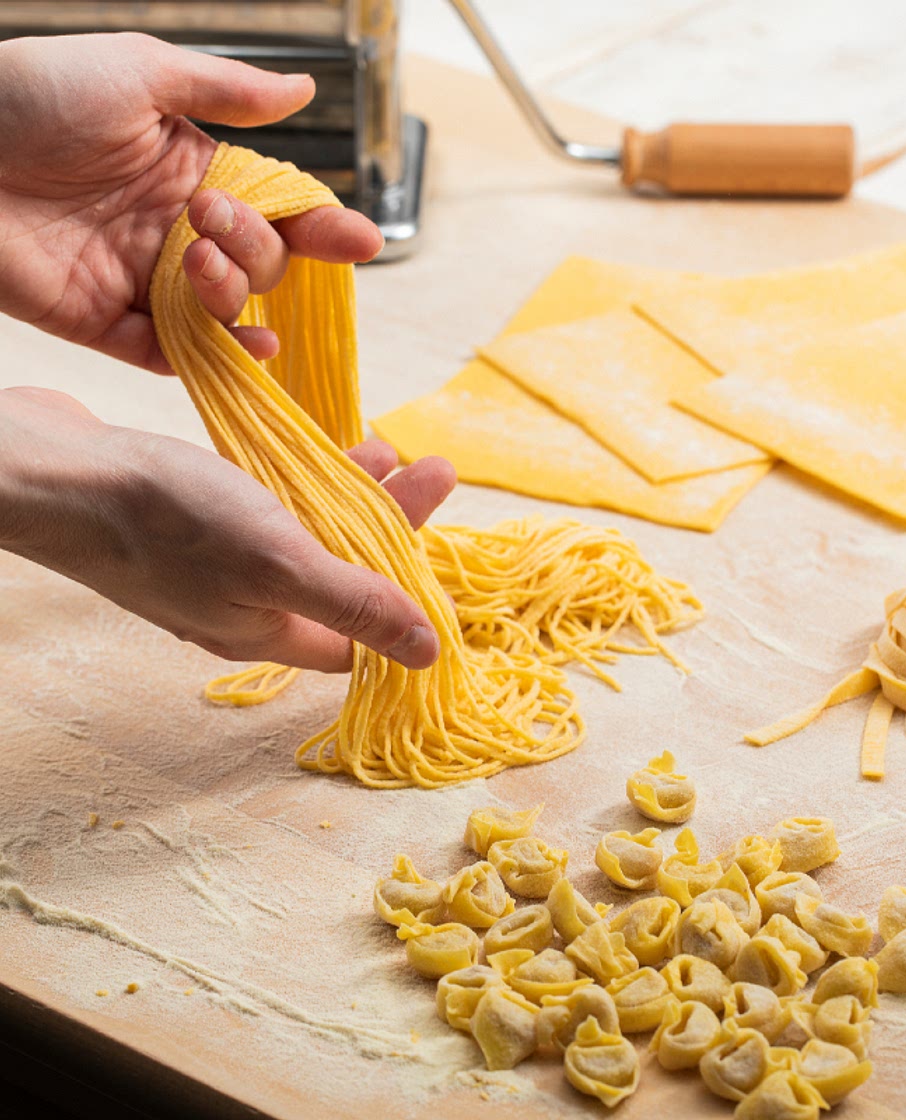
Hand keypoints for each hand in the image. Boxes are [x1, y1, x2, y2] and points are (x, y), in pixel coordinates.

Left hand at [0, 32, 381, 372]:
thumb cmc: (30, 95)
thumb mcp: (137, 72)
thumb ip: (225, 91)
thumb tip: (306, 87)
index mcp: (192, 174)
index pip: (278, 211)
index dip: (322, 228)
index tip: (359, 240)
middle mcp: (177, 233)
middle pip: (261, 265)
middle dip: (254, 247)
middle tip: (207, 214)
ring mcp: (147, 282)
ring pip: (228, 311)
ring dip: (233, 293)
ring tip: (197, 260)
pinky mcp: (111, 325)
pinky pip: (179, 354)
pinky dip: (220, 357)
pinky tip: (252, 346)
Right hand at [0, 387, 455, 670]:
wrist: (51, 470)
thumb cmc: (162, 519)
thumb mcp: (278, 562)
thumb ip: (354, 604)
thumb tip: (425, 655)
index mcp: (267, 630)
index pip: (358, 639)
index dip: (406, 608)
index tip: (447, 561)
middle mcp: (245, 604)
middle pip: (342, 575)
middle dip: (395, 527)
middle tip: (437, 473)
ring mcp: (217, 560)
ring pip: (308, 534)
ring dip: (356, 495)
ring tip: (398, 450)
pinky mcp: (195, 517)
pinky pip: (271, 505)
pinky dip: (306, 479)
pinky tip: (330, 446)